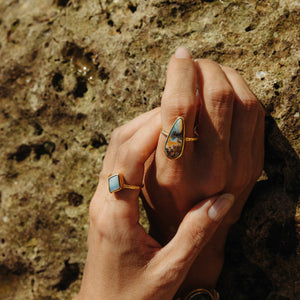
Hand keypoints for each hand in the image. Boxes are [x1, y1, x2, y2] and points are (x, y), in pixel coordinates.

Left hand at [76, 109, 233, 299]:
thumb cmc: (132, 297)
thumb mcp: (169, 271)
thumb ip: (196, 234)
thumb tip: (222, 199)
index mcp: (114, 215)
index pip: (128, 158)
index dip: (152, 133)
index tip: (179, 118)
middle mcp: (102, 200)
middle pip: (118, 144)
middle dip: (147, 122)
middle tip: (180, 111)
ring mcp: (100, 198)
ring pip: (115, 148)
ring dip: (141, 130)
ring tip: (172, 122)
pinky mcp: (104, 200)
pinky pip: (117, 160)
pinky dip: (136, 144)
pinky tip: (157, 145)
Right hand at [142, 47, 264, 289]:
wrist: (198, 236)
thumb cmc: (162, 202)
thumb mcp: (144, 173)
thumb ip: (153, 135)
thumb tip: (170, 94)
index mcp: (175, 171)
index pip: (179, 108)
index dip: (178, 74)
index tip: (177, 57)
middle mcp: (211, 167)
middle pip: (215, 97)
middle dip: (203, 68)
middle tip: (192, 62)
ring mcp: (239, 165)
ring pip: (240, 99)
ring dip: (224, 74)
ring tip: (208, 70)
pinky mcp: (254, 162)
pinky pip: (256, 113)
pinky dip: (242, 89)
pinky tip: (227, 86)